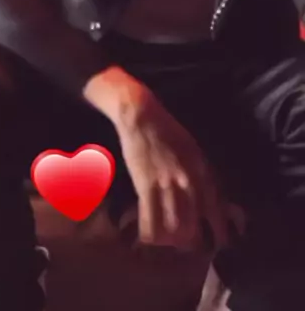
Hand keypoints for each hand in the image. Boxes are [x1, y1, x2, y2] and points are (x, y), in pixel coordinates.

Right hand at [83, 67, 243, 251]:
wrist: (143, 116)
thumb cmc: (168, 131)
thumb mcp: (195, 151)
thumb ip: (203, 174)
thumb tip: (211, 198)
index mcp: (204, 173)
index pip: (217, 212)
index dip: (219, 232)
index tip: (218, 243)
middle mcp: (189, 182)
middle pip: (195, 226)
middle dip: (191, 243)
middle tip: (185, 246)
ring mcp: (168, 185)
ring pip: (174, 229)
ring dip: (169, 241)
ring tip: (165, 244)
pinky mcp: (146, 185)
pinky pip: (150, 220)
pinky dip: (149, 234)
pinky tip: (145, 237)